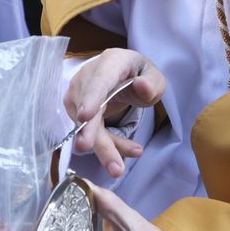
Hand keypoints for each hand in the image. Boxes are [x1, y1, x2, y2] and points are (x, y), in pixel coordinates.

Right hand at [64, 49, 162, 176]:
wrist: (123, 75)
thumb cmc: (139, 75)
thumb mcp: (154, 77)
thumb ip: (152, 83)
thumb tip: (142, 86)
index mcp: (111, 62)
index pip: (99, 80)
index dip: (91, 98)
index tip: (85, 117)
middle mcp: (88, 77)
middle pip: (89, 110)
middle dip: (95, 138)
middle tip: (108, 163)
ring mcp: (78, 94)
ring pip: (86, 127)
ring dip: (104, 149)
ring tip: (118, 168)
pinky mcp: (75, 110)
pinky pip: (89, 133)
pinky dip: (107, 145)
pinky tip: (126, 150)